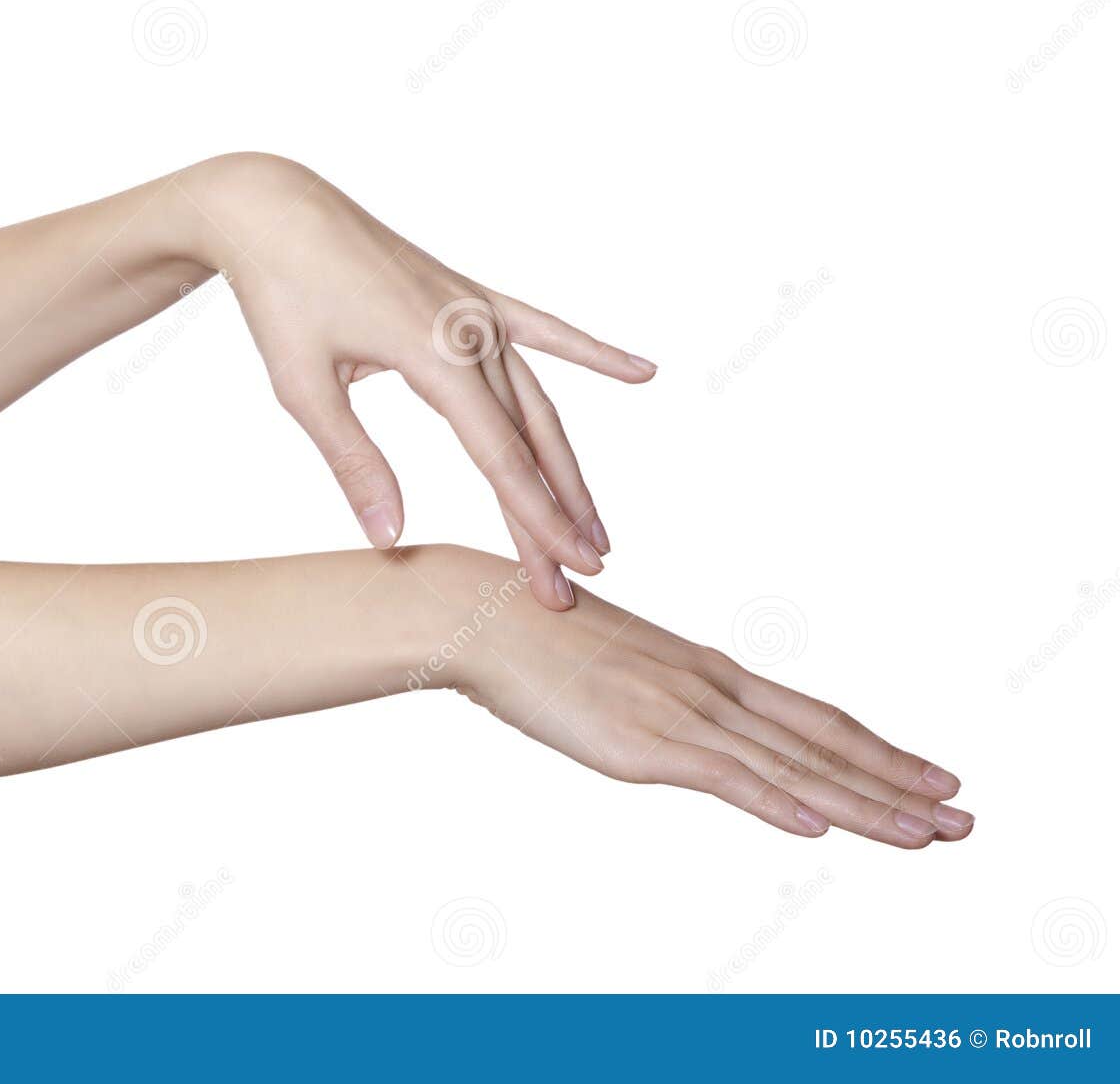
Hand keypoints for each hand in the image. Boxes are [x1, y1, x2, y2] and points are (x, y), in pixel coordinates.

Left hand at [183, 153, 655, 611]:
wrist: (274, 210)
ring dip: (568, 467)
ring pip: (538, 402)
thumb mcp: (303, 388)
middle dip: (556, 514)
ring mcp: (478, 309)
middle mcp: (472, 330)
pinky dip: (591, 353)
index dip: (538, 520)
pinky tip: (642, 373)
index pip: (501, 457)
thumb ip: (354, 462)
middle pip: (528, 440)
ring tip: (596, 526)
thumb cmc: (280, 297)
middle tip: (582, 578)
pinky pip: (544, 330)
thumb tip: (390, 537)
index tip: (569, 571)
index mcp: (435, 353)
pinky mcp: (472, 296)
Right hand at [440, 549, 971, 847]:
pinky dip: (774, 801)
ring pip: (791, 767)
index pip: (815, 717)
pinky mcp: (640, 739)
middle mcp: (711, 690)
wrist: (485, 615)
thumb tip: (682, 733)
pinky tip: (816, 824)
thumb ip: (662, 703)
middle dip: (898, 782)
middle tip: (964, 815)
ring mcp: (680, 714)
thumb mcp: (620, 672)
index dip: (878, 749)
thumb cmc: (541, 640)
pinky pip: (722, 776)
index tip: (931, 774)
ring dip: (865, 805)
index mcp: (709, 672)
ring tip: (927, 834)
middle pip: (823, 742)